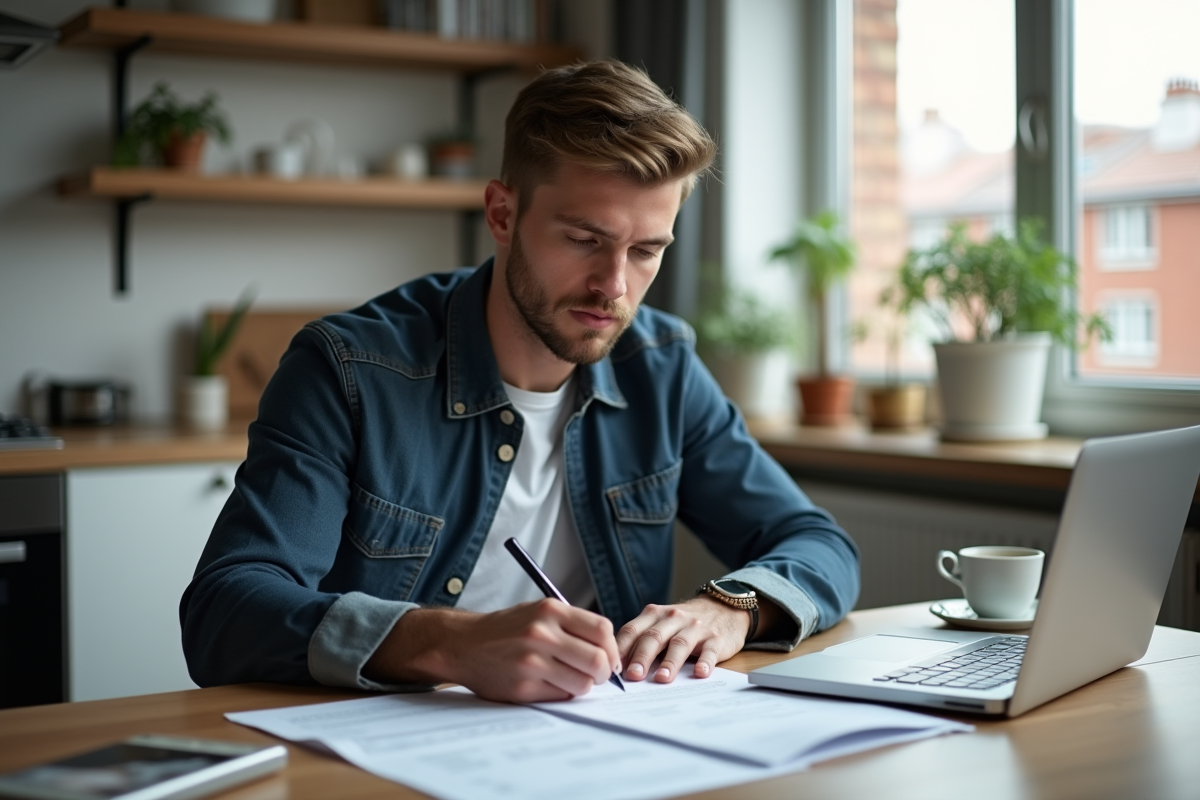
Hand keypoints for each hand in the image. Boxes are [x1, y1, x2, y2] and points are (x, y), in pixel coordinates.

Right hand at [365, 599, 620, 703]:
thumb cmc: (507, 629)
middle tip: (596, 674)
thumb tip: (610, 653)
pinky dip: (561, 693)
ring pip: (582, 683)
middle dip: (603, 672)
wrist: (463, 644)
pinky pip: (560, 696)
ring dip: (582, 685)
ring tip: (568, 678)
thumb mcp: (539, 612)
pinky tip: (548, 684)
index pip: (602, 631)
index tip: (609, 657)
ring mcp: (531, 662)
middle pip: (598, 660)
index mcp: (550, 610)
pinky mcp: (522, 688)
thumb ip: (573, 626)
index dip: (612, 648)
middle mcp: (541, 634)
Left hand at [615, 595, 748, 683]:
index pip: (633, 630)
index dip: (621, 648)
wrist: (723, 608)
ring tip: (661, 678)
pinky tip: (700, 673)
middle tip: (633, 676)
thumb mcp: (661, 624)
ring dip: (670, 662)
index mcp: (655, 615)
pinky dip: (705, 661)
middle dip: (642, 657)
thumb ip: (642, 639)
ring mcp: (696, 627)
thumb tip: (619, 667)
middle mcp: (673, 618)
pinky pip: (710, 650)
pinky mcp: (716, 638)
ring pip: (680, 643)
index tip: (613, 667)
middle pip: (654, 637)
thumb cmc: (684, 623)